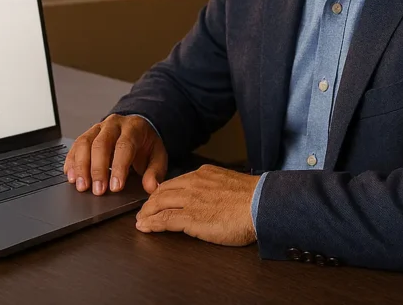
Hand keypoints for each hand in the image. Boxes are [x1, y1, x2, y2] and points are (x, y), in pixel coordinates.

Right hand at [64, 114, 166, 195]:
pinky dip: (71, 161)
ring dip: (81, 166)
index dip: (119, 168)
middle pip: (101, 144)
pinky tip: (71, 176)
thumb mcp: (158, 156)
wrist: (138, 128)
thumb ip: (155, 172)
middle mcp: (113, 125)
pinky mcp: (87, 134)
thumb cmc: (146, 145)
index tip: (115, 187)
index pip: (124, 146)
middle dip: (98, 169)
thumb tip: (151, 187)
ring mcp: (98, 128)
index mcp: (133, 128)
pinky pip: (75, 146)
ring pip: (84, 143)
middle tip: (98, 191)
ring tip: (81, 186)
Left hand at [134, 164, 258, 245]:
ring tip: (141, 221)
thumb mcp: (230, 184)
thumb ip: (216, 187)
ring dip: (147, 213)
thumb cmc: (253, 199)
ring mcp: (191, 199)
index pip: (176, 182)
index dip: (163, 192)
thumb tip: (213, 196)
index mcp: (204, 174)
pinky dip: (152, 224)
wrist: (261, 205)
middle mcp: (194, 183)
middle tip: (143, 211)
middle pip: (163, 191)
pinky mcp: (190, 217)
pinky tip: (145, 227)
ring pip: (159, 204)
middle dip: (150, 202)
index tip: (157, 198)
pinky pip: (164, 220)